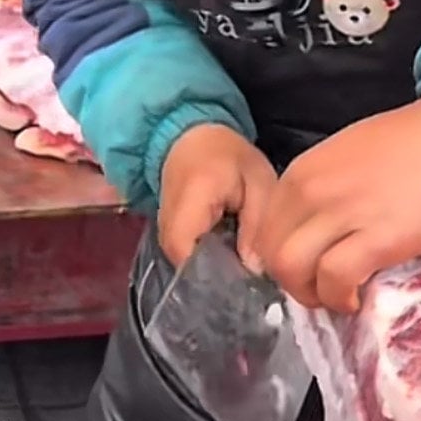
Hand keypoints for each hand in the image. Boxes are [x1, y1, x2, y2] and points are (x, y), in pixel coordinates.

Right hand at [155, 122, 277, 268]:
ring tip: (244, 267)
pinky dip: (208, 264)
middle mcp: (166, 221)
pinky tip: (230, 257)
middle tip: (254, 278)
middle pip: (187, 267)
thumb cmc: (230, 157)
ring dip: (215, 272)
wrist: (192, 141)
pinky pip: (186, 260)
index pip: (191, 256)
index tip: (249, 280)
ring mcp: (162, 231)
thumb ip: (257, 225)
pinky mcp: (167, 237)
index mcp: (190, 202)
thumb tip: (253, 270)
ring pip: (186, 267)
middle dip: (221, 278)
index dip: (219, 275)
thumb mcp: (258, 182)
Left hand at [249, 98, 420, 314]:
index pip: (264, 231)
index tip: (305, 270)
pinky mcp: (378, 238)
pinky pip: (335, 279)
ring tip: (338, 296)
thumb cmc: (411, 145)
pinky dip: (339, 297)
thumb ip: (320, 191)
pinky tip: (356, 298)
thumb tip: (310, 231)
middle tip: (321, 290)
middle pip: (272, 255)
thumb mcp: (344, 158)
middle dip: (291, 282)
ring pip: (292, 271)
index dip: (280, 259)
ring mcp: (342, 215)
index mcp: (300, 174)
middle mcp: (311, 193)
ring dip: (311, 294)